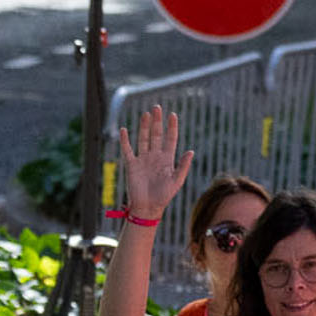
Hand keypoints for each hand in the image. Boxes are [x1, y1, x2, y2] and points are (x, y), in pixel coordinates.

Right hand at [114, 105, 192, 221]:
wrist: (148, 207)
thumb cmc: (164, 196)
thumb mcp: (177, 181)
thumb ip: (183, 166)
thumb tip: (191, 151)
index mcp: (167, 159)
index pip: (170, 139)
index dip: (171, 127)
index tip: (172, 115)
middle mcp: (155, 156)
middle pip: (156, 135)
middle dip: (157, 122)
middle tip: (157, 107)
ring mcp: (143, 159)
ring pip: (143, 139)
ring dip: (144, 126)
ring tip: (146, 114)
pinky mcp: (132, 165)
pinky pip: (127, 150)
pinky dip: (125, 140)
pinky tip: (124, 130)